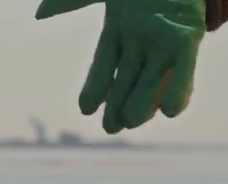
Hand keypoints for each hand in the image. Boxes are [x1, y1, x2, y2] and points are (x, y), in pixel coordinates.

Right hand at [36, 0, 204, 133]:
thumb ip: (72, 2)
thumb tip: (39, 14)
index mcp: (117, 36)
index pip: (101, 68)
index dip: (95, 89)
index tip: (86, 109)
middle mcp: (139, 47)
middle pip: (125, 84)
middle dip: (117, 106)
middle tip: (111, 127)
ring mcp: (164, 46)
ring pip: (150, 82)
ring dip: (143, 104)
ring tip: (133, 120)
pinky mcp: (188, 41)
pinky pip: (183, 70)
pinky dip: (177, 90)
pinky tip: (170, 110)